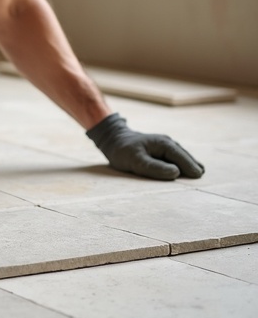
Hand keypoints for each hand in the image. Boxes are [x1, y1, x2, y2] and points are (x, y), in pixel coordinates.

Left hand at [87, 112, 204, 180]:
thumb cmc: (123, 151)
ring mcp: (165, 146)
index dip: (190, 166)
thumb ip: (155, 167)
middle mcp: (167, 143)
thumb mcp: (136, 161)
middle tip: (203, 177)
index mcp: (163, 144)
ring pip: (182, 156)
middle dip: (193, 166)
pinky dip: (183, 164)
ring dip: (189, 165)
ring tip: (199, 174)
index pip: (180, 157)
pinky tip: (188, 171)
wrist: (113, 140)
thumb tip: (176, 172)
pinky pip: (176, 158)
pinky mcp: (162, 151)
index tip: (199, 176)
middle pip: (184, 156)